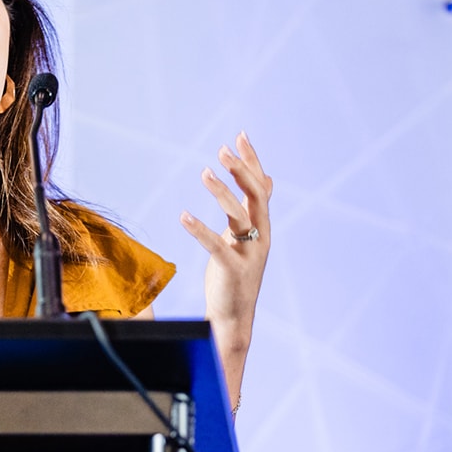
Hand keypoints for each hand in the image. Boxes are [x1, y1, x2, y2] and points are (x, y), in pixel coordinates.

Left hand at [178, 131, 272, 400]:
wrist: (234, 316)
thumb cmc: (236, 274)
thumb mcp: (247, 236)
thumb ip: (254, 208)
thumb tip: (268, 178)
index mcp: (262, 226)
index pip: (261, 186)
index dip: (252, 161)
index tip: (240, 135)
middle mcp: (260, 236)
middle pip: (255, 196)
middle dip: (241, 170)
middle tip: (223, 148)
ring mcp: (249, 254)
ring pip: (239, 216)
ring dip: (221, 192)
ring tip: (203, 172)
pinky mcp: (233, 270)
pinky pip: (216, 245)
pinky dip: (200, 229)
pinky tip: (183, 216)